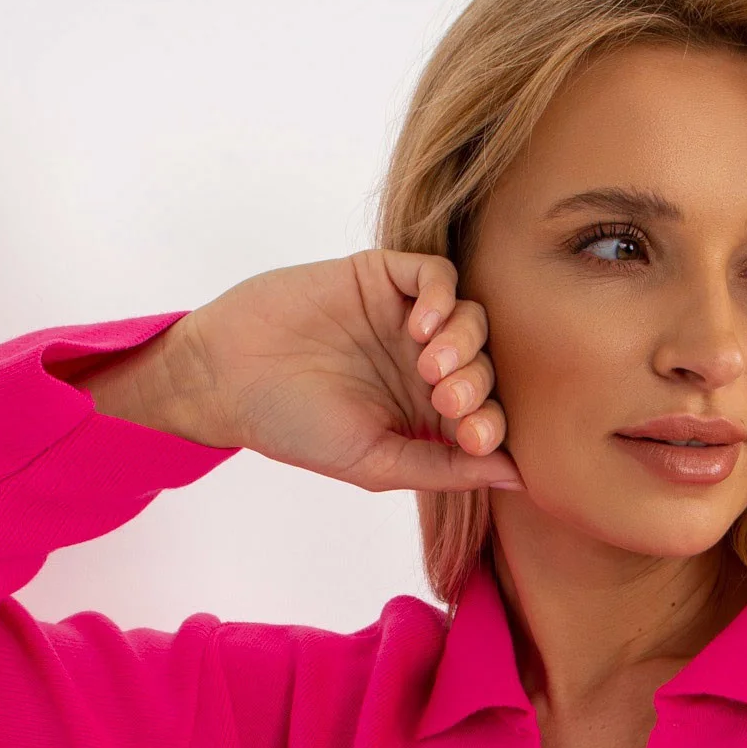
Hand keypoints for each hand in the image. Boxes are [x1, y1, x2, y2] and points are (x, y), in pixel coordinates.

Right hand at [68, 252, 524, 493]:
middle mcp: (425, 363)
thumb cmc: (296, 429)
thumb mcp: (378, 463)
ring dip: (465, 342)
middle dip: (479, 384)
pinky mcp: (381, 276)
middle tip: (447, 400)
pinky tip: (420, 326)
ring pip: (472, 316)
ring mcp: (405, 318)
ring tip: (428, 366)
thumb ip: (446, 467)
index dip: (494, 423)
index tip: (471, 437)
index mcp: (428, 413)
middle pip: (489, 363)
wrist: (227, 377)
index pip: (490, 412)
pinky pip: (436, 273)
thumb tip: (519, 474)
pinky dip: (441, 296)